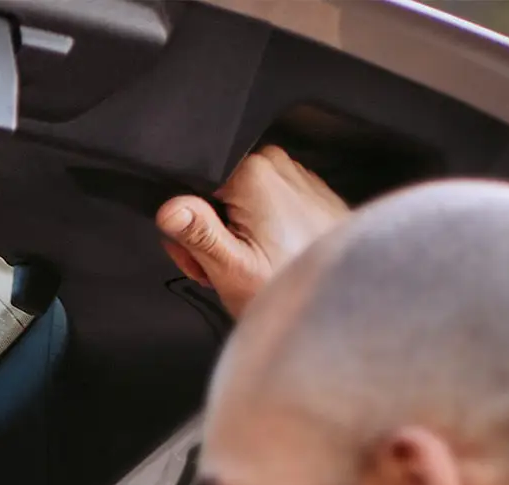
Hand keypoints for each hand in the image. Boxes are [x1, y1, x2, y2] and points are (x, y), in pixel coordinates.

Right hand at [156, 145, 349, 317]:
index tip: (200, 257)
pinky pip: (263, 205)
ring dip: (232, 237)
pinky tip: (267, 256)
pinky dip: (258, 232)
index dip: (189, 229)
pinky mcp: (303, 190)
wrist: (340, 296)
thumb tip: (168, 209)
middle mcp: (275, 164)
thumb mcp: (231, 268)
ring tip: (248, 266)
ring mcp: (292, 175)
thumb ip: (198, 233)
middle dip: (210, 236)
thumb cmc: (288, 285)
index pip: (191, 189)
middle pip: (213, 195)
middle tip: (223, 269)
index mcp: (252, 174)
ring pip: (236, 201)